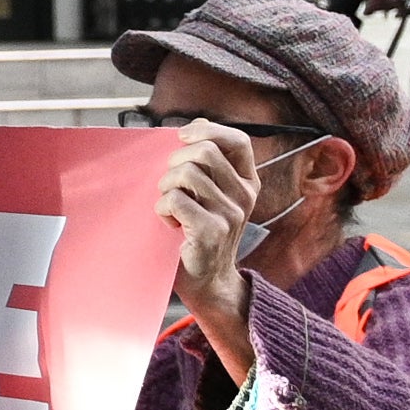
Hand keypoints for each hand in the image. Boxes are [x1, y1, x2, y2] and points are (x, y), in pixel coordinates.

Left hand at [157, 119, 262, 373]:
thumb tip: (193, 127)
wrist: (207, 282)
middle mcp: (244, 196)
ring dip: (166, 186)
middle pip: (206, 152)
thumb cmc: (199, 234)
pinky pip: (176, 200)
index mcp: (247, 182)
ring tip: (168, 205)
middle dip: (176, 159)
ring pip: (187, 174)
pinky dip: (162, 208)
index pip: (238, 141)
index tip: (182, 135)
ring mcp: (231, 214)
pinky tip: (168, 222)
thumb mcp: (211, 196)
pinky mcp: (212, 232)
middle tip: (168, 182)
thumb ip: (207, 166)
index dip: (209, 130)